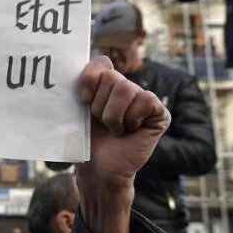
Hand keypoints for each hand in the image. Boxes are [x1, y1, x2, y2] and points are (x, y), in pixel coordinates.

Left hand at [75, 57, 170, 232]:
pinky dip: (132, 119)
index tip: (83, 101)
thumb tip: (72, 65)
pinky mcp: (160, 113)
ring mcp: (145, 100)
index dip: (89, 80)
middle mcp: (128, 88)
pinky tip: (131, 132)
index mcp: (107, 85)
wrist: (97, 169)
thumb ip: (82, 85)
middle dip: (99, 105)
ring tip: (115, 130)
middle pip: (111, 77)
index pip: (102, 63)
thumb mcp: (78, 109)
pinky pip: (145, 100)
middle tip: (101, 124)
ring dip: (113, 116)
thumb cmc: (86, 141)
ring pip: (126, 89)